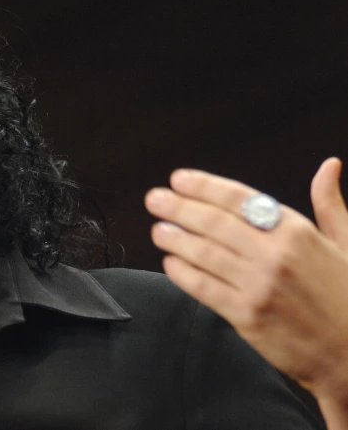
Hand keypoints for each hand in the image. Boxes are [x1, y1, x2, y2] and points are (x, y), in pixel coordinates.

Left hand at [144, 158, 347, 404]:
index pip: (239, 199)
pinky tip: (171, 263)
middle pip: (213, 223)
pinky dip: (183, 273)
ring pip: (204, 253)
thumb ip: (329, 205)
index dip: (204, 186)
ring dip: (174, 238)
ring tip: (158, 229)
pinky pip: (204, 288)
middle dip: (178, 207)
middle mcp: (275, 254)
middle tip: (154, 199)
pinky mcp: (247, 315)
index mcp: (297, 231)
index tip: (178, 179)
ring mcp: (259, 285)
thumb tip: (328, 167)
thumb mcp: (346, 243)